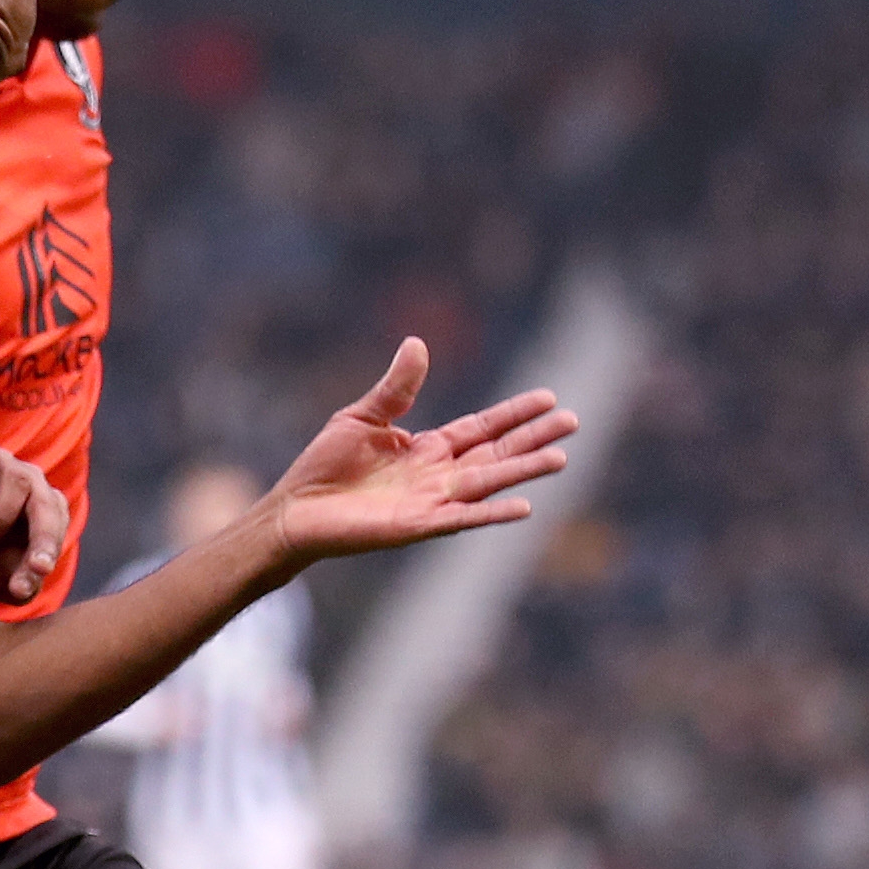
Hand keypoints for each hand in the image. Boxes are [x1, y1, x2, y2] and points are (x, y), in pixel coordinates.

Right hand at [0, 437, 67, 606]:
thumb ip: (16, 586)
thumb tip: (23, 588)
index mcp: (46, 512)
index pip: (55, 531)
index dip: (47, 553)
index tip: (35, 576)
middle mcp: (32, 484)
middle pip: (48, 505)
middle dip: (42, 538)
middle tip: (31, 565)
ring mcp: (7, 463)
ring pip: (19, 482)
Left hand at [256, 339, 577, 570]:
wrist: (295, 510)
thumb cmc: (325, 466)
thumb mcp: (363, 416)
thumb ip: (396, 388)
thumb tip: (417, 343)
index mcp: (428, 448)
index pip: (482, 427)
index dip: (514, 414)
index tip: (549, 398)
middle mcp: (438, 475)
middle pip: (496, 453)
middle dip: (533, 438)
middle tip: (573, 422)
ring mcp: (431, 502)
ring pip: (487, 483)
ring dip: (523, 471)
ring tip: (561, 458)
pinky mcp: (417, 526)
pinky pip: (462, 517)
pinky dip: (491, 513)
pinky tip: (523, 506)